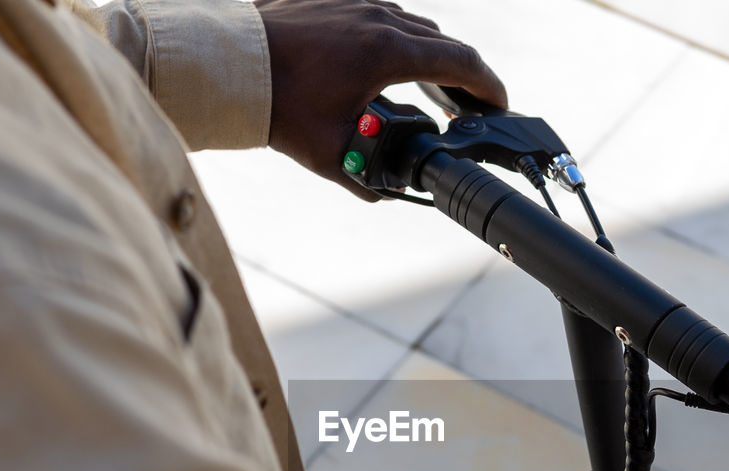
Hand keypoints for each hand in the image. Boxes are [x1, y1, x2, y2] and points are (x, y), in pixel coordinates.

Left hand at [254, 0, 507, 199]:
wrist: (229, 64)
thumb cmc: (277, 105)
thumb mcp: (332, 154)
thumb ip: (369, 177)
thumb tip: (389, 192)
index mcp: (388, 51)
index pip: (460, 64)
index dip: (488, 87)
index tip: (499, 105)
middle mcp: (378, 17)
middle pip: (442, 42)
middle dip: (465, 73)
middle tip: (473, 103)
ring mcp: (355, 3)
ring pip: (413, 25)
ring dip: (432, 54)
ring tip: (437, 85)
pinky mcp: (333, 0)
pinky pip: (382, 15)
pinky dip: (401, 40)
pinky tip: (390, 64)